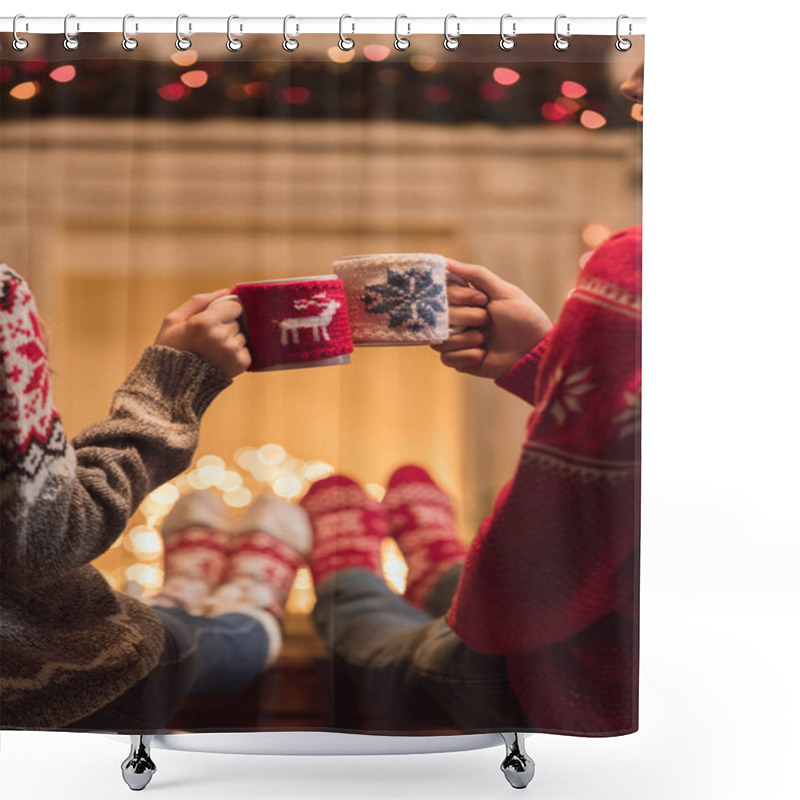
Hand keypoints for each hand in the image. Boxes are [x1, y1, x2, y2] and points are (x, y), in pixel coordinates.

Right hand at [154, 290, 250, 378]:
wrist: (174, 385)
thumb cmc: (171, 349)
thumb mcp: (174, 320)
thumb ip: (199, 301)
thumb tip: (226, 290)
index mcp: (204, 322)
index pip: (235, 306)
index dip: (225, 311)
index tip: (214, 320)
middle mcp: (221, 336)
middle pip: (237, 322)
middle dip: (226, 327)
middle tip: (208, 340)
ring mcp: (232, 351)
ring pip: (242, 337)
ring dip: (231, 341)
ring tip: (212, 352)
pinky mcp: (240, 364)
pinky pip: (246, 351)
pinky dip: (236, 354)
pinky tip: (219, 360)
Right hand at [433, 260, 551, 379]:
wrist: (533, 351)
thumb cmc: (523, 318)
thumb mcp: (504, 291)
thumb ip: (476, 274)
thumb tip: (446, 261)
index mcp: (465, 300)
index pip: (442, 293)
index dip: (459, 296)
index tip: (482, 300)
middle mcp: (457, 319)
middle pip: (440, 316)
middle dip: (468, 318)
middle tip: (487, 321)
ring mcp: (456, 340)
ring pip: (441, 339)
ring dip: (468, 339)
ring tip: (486, 339)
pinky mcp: (458, 360)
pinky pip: (447, 358)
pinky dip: (467, 356)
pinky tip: (482, 354)